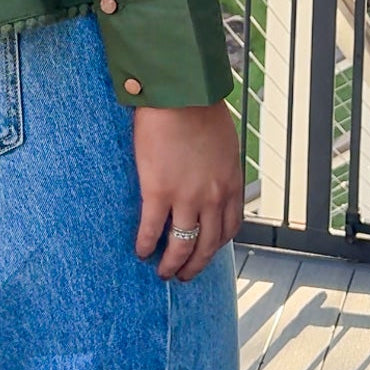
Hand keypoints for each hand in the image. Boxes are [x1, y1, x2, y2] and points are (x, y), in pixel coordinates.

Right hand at [132, 101, 242, 281]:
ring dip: (172, 263)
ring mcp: (186, 197)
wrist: (181, 94)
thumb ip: (220, 165)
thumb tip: (210, 173)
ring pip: (182, 245)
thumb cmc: (200, 107)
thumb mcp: (224, 142)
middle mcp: (213, 197)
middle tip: (184, 275)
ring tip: (162, 272)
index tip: (206, 252)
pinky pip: (152, 228)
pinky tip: (139, 251)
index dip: (217, 245)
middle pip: (208, 244)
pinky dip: (145, 244)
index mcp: (230, 183)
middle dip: (196, 264)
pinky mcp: (159, 191)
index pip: (229, 227)